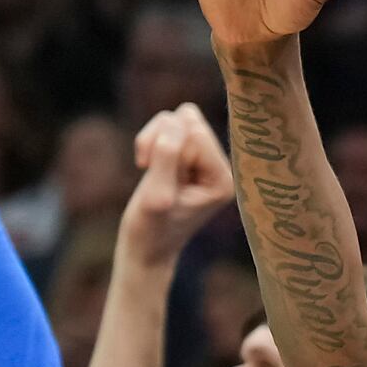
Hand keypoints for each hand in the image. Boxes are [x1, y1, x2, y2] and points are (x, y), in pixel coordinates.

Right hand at [119, 105, 233, 267]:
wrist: (144, 249)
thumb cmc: (151, 231)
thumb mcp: (156, 198)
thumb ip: (166, 158)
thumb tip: (173, 121)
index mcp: (222, 180)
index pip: (196, 135)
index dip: (168, 152)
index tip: (157, 181)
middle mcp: (220, 167)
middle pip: (189, 119)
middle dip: (161, 141)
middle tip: (151, 174)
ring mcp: (204, 160)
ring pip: (177, 117)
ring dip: (154, 139)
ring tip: (148, 168)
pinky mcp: (188, 155)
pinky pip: (168, 123)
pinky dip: (150, 140)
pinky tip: (149, 166)